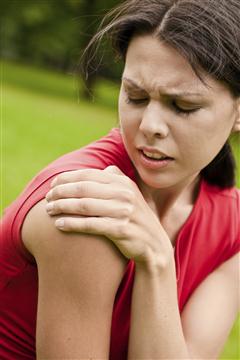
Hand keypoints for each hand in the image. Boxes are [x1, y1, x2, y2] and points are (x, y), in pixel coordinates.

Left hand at [45, 166, 173, 267]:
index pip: (88, 175)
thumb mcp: (132, 194)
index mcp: (123, 182)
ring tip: (48, 209)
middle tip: (47, 198)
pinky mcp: (121, 230)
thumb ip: (118, 179)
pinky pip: (90, 225)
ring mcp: (123, 212)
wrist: (154, 244)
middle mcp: (124, 194)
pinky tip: (59, 224)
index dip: (67, 178)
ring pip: (84, 206)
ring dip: (62, 206)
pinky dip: (72, 223)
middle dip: (61, 192)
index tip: (52, 184)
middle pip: (83, 189)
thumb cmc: (136, 218)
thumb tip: (104, 169)